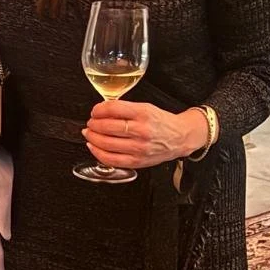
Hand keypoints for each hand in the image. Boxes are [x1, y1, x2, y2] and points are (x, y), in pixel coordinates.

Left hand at [83, 101, 208, 169]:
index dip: (98, 110)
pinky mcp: (137, 161)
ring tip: (89, 133)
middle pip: (107, 127)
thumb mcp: (146, 108)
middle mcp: (141, 130)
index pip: (113, 109)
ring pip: (107, 143)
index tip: (95, 111)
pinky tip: (93, 147)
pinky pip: (111, 159)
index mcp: (143, 113)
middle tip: (90, 123)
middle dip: (93, 124)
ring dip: (92, 137)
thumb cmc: (161, 122)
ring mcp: (139, 148)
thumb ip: (124, 109)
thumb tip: (101, 111)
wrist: (179, 138)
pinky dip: (98, 153)